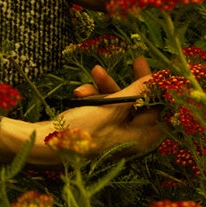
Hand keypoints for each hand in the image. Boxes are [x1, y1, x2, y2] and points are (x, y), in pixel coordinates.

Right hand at [0, 58, 172, 169]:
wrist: (42, 146)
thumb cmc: (81, 130)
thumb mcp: (111, 107)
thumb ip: (137, 91)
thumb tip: (160, 78)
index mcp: (142, 139)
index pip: (163, 112)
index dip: (162, 90)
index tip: (160, 71)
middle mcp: (132, 140)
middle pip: (143, 107)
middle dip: (133, 84)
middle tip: (135, 60)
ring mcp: (114, 137)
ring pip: (121, 106)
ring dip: (109, 88)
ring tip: (94, 72)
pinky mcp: (98, 133)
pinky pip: (104, 112)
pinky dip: (95, 99)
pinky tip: (79, 92)